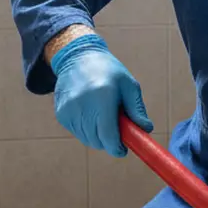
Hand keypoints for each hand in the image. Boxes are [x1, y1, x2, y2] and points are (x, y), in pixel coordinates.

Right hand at [50, 33, 152, 156]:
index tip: (123, 150)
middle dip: (109, 142)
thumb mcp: (129, 86)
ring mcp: (69, 110)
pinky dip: (87, 129)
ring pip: (87, 139)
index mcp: (102, 96)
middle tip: (117, 131)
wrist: (78, 57)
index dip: (117, 148)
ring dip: (98, 136)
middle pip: (97, 141)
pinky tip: (90, 113)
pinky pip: (77, 132)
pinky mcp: (61, 114)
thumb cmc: (109, 72)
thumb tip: (146, 130)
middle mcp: (82, 104)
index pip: (108, 135)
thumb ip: (137, 109)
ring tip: (103, 117)